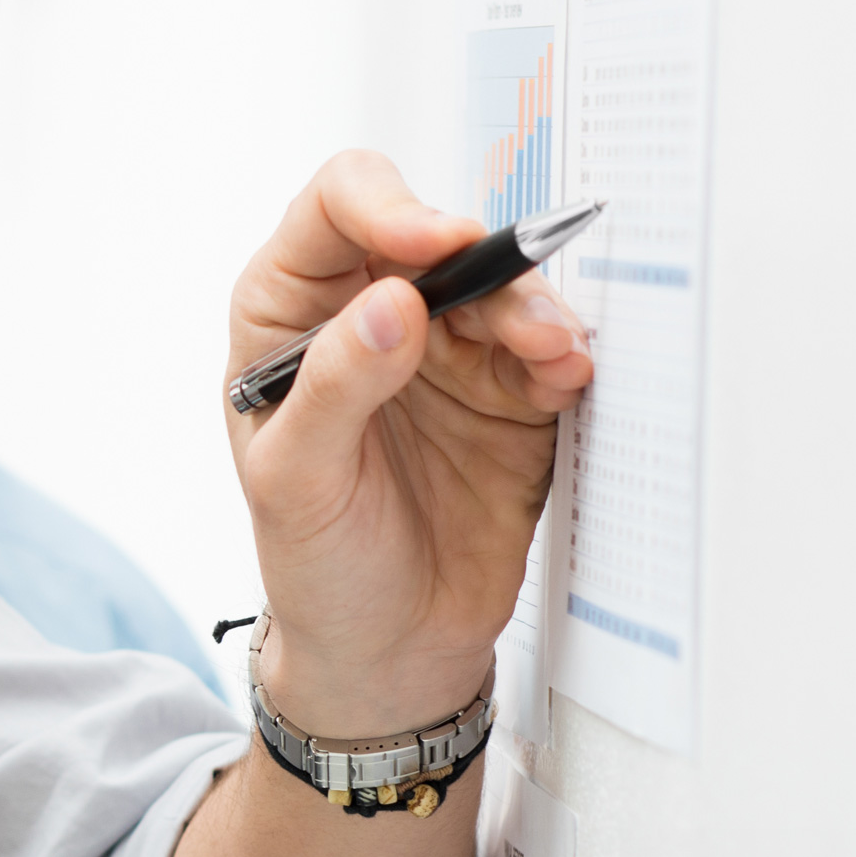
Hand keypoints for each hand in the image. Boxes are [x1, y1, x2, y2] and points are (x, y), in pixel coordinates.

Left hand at [226, 150, 591, 736]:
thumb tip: (391, 300)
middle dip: (485, 267)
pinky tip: (567, 375)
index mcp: (288, 315)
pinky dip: (563, 354)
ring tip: (553, 354)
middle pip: (437, 240)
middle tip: (520, 318)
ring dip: (533, 311)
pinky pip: (544, 350)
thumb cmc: (316, 562)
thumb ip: (335, 387)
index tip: (435, 244)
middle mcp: (368, 317)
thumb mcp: (296, 482)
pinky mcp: (508, 395)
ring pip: (501, 290)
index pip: (335, 212)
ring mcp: (444, 353)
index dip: (387, 208)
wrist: (389, 648)